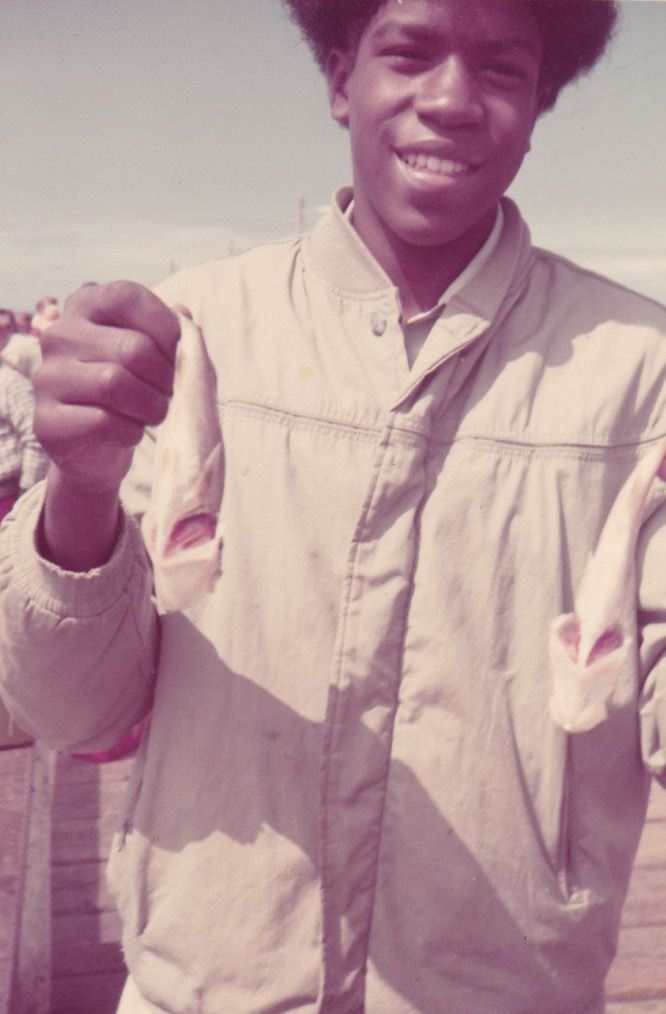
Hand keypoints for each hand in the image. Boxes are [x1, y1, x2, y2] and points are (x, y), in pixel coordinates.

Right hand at [34, 281, 179, 492]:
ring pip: (114, 383)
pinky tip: (129, 432)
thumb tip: (184, 317)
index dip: (164, 327)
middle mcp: (59, 335)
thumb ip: (175, 334)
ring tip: (155, 413)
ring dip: (151, 406)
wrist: (98, 447)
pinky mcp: (46, 420)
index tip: (180, 355)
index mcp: (85, 306)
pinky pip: (101, 421)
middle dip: (165, 377)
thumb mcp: (160, 357)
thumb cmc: (136, 391)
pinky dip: (129, 432)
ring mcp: (47, 377)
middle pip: (131, 348)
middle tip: (170, 393)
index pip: (127, 297)